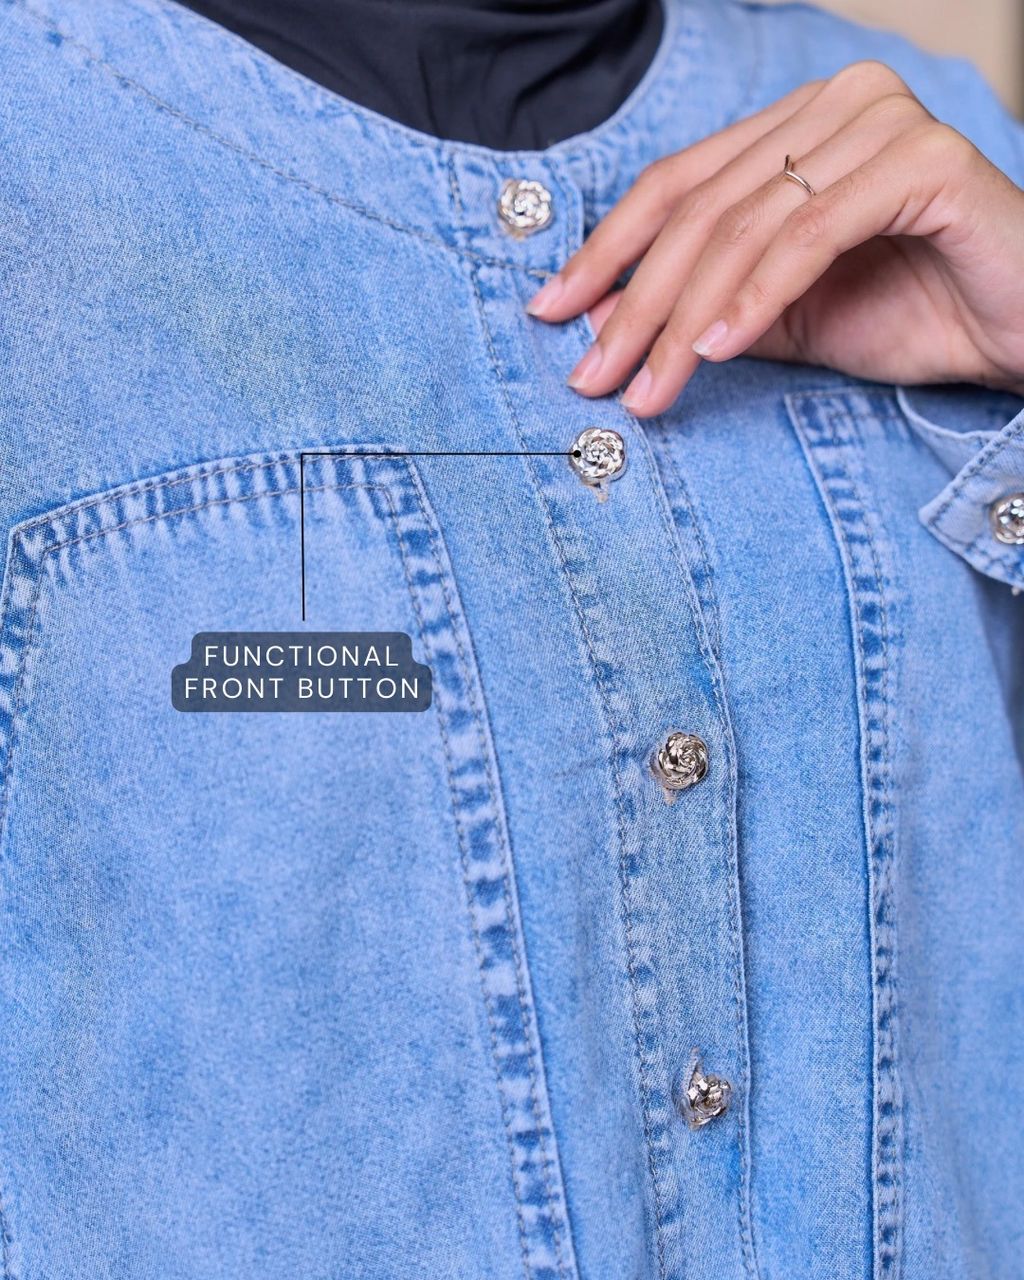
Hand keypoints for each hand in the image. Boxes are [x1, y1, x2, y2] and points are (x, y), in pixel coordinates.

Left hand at [525, 61, 1023, 416]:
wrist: (1021, 332)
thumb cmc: (913, 315)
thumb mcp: (785, 319)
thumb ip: (706, 308)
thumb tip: (607, 322)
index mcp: (793, 129)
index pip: (676, 184)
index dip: (607, 250)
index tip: (552, 313)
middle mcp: (832, 107)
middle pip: (699, 209)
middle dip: (635, 303)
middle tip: (594, 374)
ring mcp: (878, 123)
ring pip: (744, 226)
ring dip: (683, 319)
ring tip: (649, 387)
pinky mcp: (922, 161)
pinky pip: (810, 235)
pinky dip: (757, 298)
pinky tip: (716, 351)